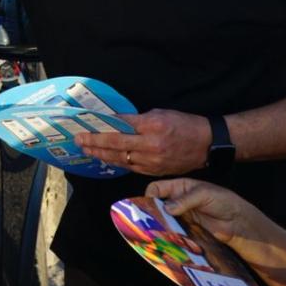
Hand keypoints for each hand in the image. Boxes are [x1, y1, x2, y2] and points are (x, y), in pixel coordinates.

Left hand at [74, 109, 210, 175]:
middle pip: (115, 145)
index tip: (86, 126)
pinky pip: (130, 167)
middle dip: (94, 142)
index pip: (120, 126)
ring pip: (120, 159)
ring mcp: (152, 161)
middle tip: (78, 140)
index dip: (101, 127)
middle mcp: (150, 145)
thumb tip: (119, 122)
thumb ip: (139, 120)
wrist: (207, 144)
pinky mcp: (154, 172)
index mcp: (152, 126)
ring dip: (101, 154)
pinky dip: (116, 162)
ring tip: (87, 150)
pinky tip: (105, 158)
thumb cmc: (185, 124)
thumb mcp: (161, 113)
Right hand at [145, 178, 259, 247]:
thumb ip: (185, 200)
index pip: (157, 189)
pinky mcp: (185, 231)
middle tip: (149, 221)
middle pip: (157, 205)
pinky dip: (168, 235)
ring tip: (157, 231)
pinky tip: (167, 238)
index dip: (150, 196)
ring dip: (159, 225)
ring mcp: (180, 217)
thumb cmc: (223, 200)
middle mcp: (176, 202)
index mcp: (179, 187)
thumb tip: (167, 208)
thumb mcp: (204, 194)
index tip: (148, 206)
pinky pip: (172, 232)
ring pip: (162, 220)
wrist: (237, 221)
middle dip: (152, 212)